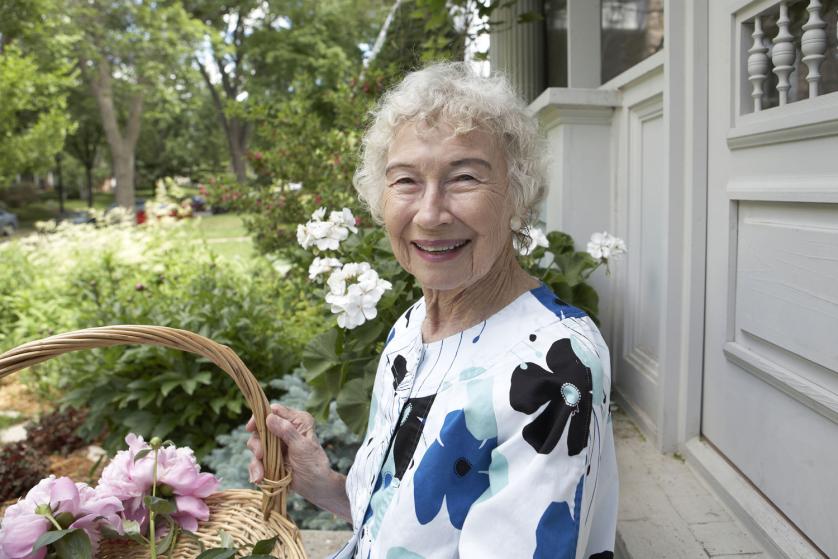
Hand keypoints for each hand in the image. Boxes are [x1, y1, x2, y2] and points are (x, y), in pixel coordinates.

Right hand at [246, 403, 349, 518]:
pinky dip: (256, 469)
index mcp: (297, 420)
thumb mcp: (302, 446)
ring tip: (260, 474)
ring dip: (256, 460)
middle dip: (257, 443)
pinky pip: (257, 460)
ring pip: (257, 445)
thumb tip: (269, 417)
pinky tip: (259, 478)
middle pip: (261, 428)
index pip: (275, 410)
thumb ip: (286, 431)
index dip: (260, 416)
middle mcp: (285, 429)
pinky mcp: (271, 458)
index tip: (251, 428)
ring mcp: (277, 444)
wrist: (315, 486)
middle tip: (260, 455)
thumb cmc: (314, 464)